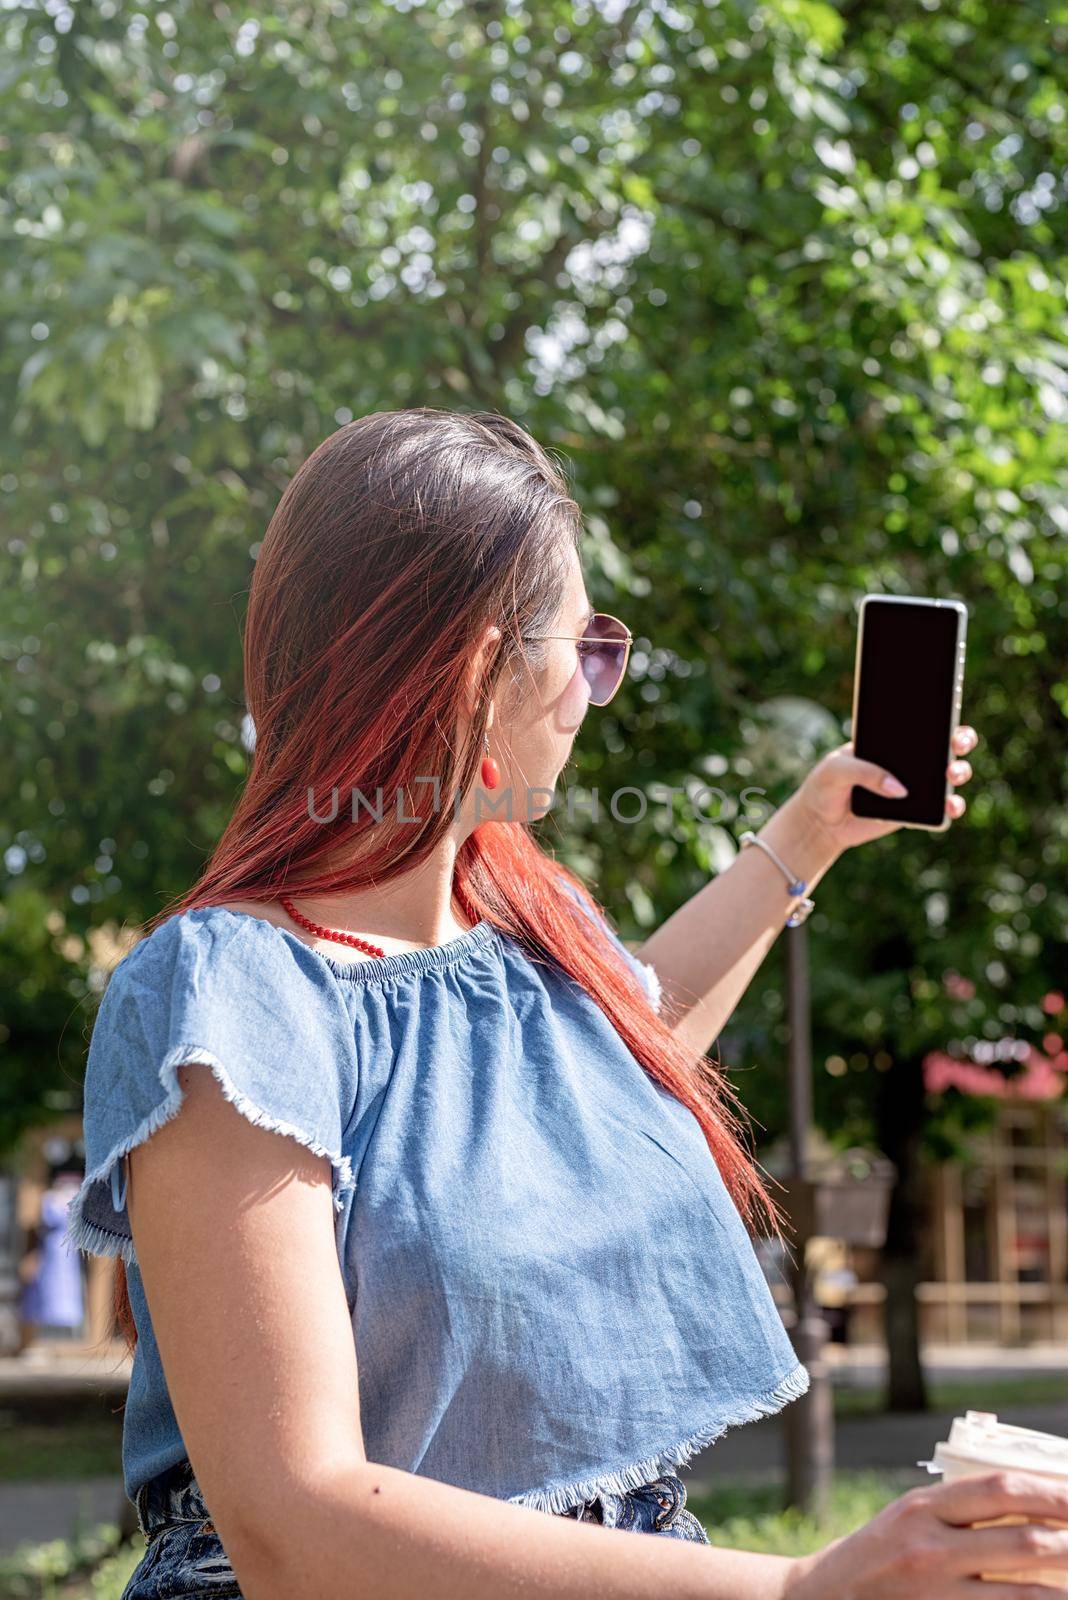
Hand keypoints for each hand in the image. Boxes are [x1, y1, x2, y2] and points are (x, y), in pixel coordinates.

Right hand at [785, 1469, 1067, 1599]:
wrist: (822, 1599)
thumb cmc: (877, 1552)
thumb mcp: (909, 1515)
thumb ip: (957, 1508)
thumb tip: (1028, 1500)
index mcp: (922, 1506)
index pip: (999, 1489)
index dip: (1048, 1491)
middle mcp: (930, 1547)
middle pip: (1021, 1540)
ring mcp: (937, 1593)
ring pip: (1024, 1591)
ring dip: (1065, 1584)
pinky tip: (1050, 1598)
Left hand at [792, 725, 979, 854]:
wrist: (821, 823)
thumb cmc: (825, 787)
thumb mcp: (836, 770)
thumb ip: (864, 772)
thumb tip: (899, 789)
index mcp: (890, 740)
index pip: (920, 721)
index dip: (940, 713)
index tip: (950, 709)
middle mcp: (908, 760)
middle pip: (945, 745)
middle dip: (960, 739)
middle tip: (957, 742)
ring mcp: (915, 785)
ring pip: (950, 775)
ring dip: (960, 771)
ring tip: (952, 774)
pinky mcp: (916, 811)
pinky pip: (941, 809)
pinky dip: (951, 806)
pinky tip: (950, 806)